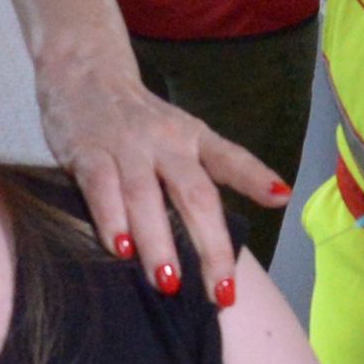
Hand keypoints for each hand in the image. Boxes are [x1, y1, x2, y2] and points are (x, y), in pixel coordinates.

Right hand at [34, 51, 286, 305]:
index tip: (281, 197)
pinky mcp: (88, 151)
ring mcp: (127, 145)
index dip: (255, 177)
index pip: (229, 158)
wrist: (83, 71)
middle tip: (221, 292)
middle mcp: (166, 141)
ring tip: (169, 283)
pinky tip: (120, 249)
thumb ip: (203, 174)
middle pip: (194, 194)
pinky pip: (101, 188)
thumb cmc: (138, 121)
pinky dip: (111, 220)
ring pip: (146, 197)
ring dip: (159, 243)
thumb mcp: (179, 136)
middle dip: (210, 246)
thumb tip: (240, 225)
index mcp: (194, 138)